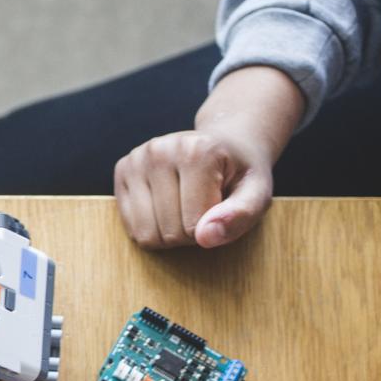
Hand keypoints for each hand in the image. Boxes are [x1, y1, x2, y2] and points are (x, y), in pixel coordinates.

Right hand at [113, 66, 304, 249]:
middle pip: (169, 232)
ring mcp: (137, 158)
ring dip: (169, 234)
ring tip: (185, 208)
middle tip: (204, 209)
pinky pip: (131, 227)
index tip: (221, 207)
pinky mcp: (122, 170)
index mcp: (197, 151)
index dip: (211, 230)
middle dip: (190, 234)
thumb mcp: (258, 194)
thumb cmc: (240, 174)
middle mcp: (160, 149)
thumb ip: (240, 216)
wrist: (224, 143)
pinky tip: (166, 207)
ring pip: (146, 233)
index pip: (193, 226)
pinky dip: (150, 228)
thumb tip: (206, 237)